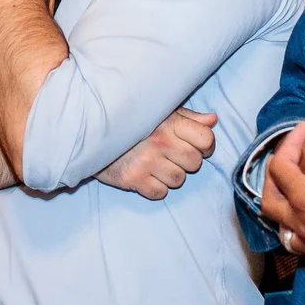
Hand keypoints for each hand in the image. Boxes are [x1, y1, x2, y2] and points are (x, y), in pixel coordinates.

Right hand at [99, 108, 217, 199]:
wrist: (92, 133)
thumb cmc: (132, 123)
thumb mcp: (161, 112)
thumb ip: (188, 118)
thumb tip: (212, 120)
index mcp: (170, 122)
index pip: (206, 140)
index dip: (205, 146)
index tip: (195, 146)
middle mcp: (161, 141)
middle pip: (195, 163)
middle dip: (186, 161)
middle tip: (170, 155)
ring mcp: (147, 161)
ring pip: (179, 180)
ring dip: (170, 175)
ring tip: (156, 164)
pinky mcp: (133, 179)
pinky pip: (160, 192)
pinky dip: (156, 188)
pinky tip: (146, 175)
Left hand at [260, 98, 304, 279]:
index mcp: (304, 197)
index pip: (280, 166)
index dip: (289, 142)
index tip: (303, 129)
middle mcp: (302, 225)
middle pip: (270, 202)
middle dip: (274, 180)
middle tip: (286, 165)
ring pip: (285, 229)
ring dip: (287, 211)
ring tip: (299, 197)